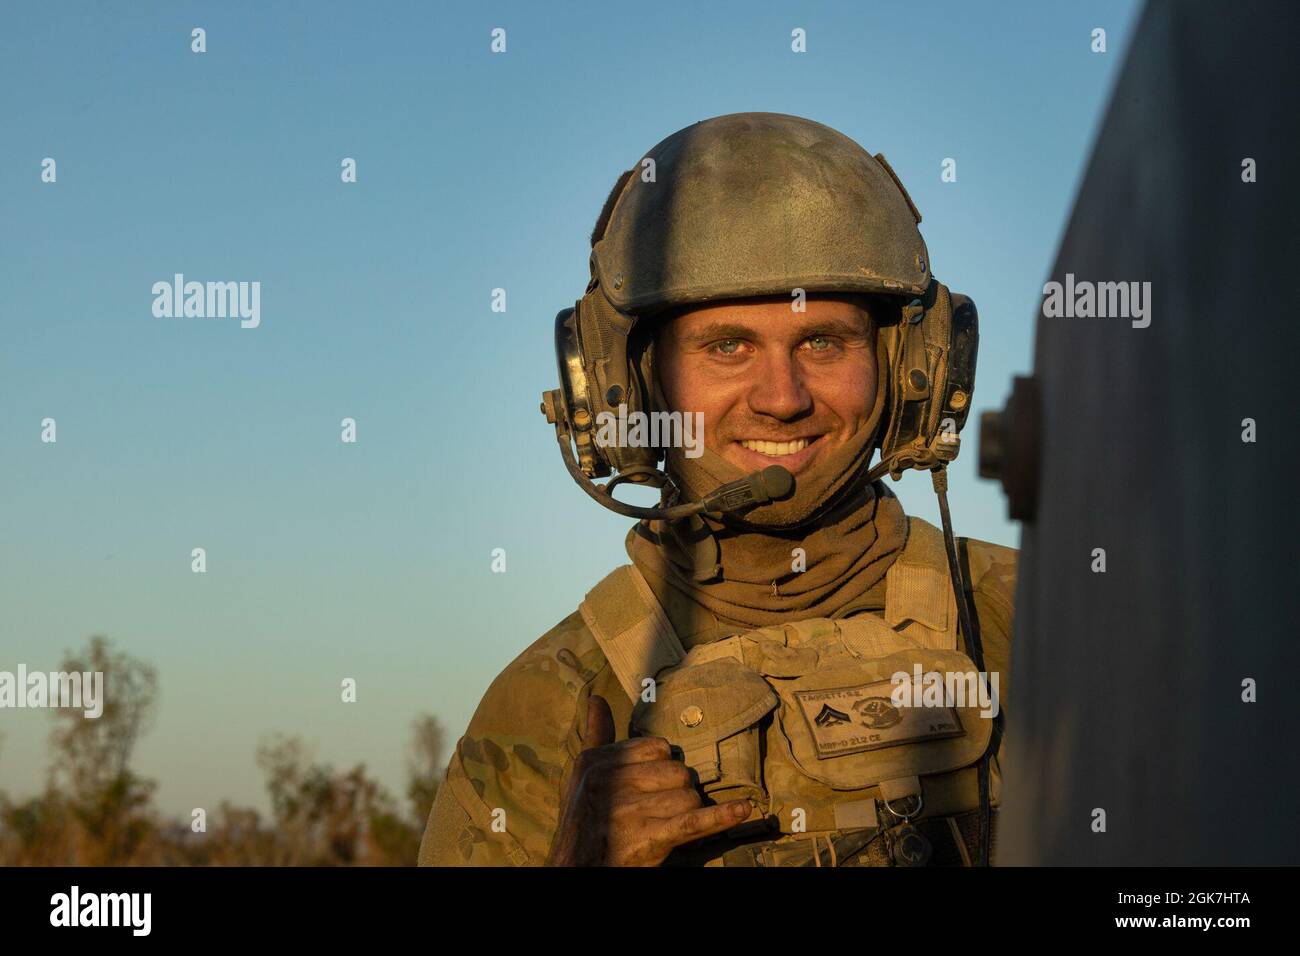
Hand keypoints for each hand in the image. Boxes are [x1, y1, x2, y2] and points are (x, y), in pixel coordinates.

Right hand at [544, 694, 750, 865]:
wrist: (575, 868)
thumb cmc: (581, 820)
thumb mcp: (580, 775)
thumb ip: (596, 734)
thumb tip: (596, 698)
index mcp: (599, 762)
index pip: (657, 748)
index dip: (664, 765)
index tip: (655, 783)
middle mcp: (613, 783)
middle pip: (678, 772)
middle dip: (678, 791)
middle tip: (662, 809)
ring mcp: (631, 812)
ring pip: (688, 797)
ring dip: (686, 812)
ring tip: (666, 825)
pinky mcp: (650, 839)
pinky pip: (693, 822)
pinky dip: (721, 816)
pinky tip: (742, 809)